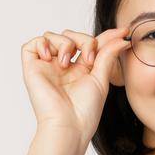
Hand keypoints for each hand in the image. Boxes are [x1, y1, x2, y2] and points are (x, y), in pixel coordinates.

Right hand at [20, 26, 129, 145]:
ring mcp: (47, 66)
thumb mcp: (101, 78)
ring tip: (67, 63)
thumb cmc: (85, 109)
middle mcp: (63, 66)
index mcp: (81, 69)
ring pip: (52, 36)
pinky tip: (51, 58)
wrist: (69, 124)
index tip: (124, 31)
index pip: (90, 44)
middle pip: (71, 35)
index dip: (105, 36)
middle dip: (84, 40)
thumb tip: (122, 38)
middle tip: (90, 59)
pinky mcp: (32, 68)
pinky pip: (31, 45)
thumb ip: (108, 55)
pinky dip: (41, 44)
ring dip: (64, 43)